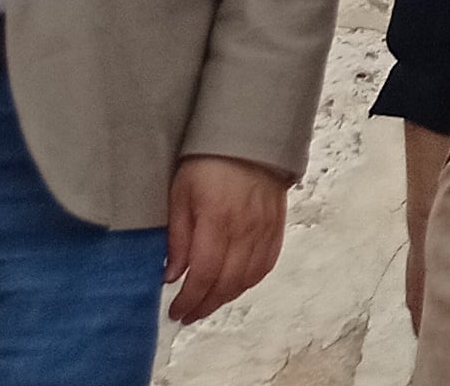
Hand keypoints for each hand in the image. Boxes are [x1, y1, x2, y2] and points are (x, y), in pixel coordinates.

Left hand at [165, 154, 290, 325]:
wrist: (248, 136)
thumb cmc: (207, 162)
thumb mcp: (180, 194)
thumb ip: (178, 237)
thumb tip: (172, 275)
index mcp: (217, 221)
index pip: (204, 274)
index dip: (190, 299)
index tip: (176, 311)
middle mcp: (245, 229)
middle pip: (227, 283)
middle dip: (205, 305)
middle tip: (189, 313)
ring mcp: (265, 228)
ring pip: (248, 278)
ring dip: (227, 297)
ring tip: (208, 302)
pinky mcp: (277, 225)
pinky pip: (267, 264)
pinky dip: (250, 281)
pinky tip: (235, 284)